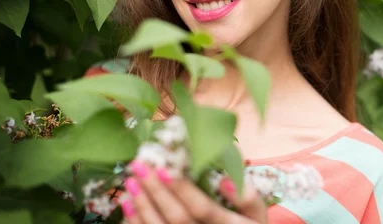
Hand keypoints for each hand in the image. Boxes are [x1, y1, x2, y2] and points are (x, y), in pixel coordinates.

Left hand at [120, 161, 267, 223]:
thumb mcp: (256, 215)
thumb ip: (248, 197)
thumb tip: (223, 179)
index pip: (201, 208)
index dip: (181, 189)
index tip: (164, 166)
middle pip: (176, 218)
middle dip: (155, 191)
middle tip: (138, 164)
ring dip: (142, 204)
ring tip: (130, 179)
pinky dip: (134, 219)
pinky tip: (126, 201)